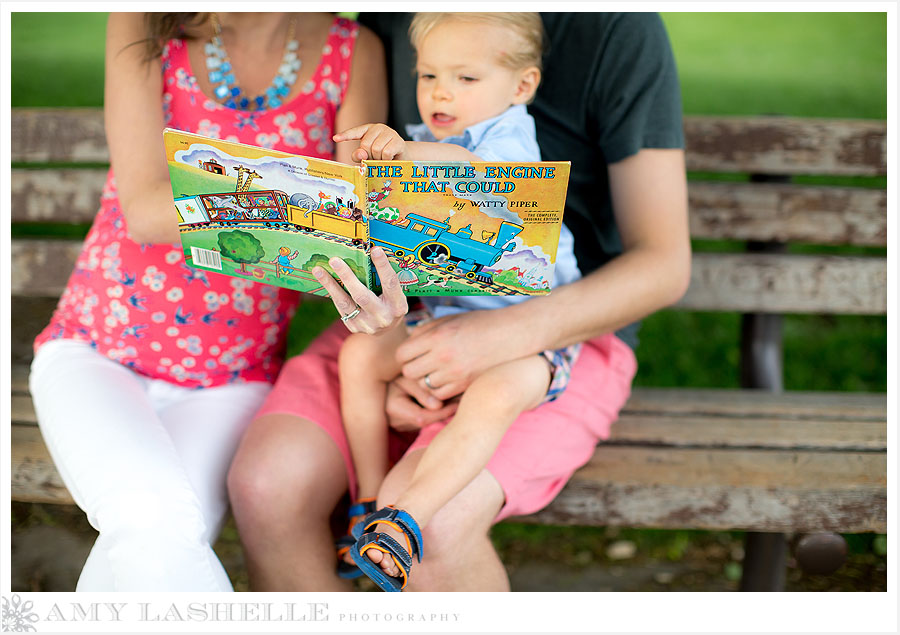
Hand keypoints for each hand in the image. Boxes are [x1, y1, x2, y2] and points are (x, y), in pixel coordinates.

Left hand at [312, 246, 406, 333]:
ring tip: (318, 270)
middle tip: (334, 260)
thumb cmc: (390, 303)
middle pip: (362, 295)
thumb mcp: (394, 294)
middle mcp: (383, 317)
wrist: (386, 329)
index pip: (390, 283)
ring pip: (345, 302)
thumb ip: (384, 280)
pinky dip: (333, 292)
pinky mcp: (354, 327)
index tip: (375, 249)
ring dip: (330, 285)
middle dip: (347, 276)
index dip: (383, 266)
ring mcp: (367, 324)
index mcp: (398, 305)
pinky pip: (341, 308)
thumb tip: (368, 253)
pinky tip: (324, 280)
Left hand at [333, 123, 406, 161]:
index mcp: (368, 130)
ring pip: (376, 149)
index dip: (345, 136)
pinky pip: (386, 153)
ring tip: (384, 158)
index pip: (355, 132)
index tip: (335, 139)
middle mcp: (378, 128)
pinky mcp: (398, 140)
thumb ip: (359, 156)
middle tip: (376, 158)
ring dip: (379, 159)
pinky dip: (387, 160)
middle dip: (369, 156)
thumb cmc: (383, 156)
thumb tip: (361, 153)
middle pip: (365, 145)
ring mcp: (389, 132)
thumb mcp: (368, 156)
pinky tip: (391, 158)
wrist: (403, 158)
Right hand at [385, 376, 458, 432]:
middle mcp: (394, 420)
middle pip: (425, 423)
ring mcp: (398, 423)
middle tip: (461, 402)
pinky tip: (444, 403)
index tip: (456, 404)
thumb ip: (420, 391)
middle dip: (443, 414)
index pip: (422, 417)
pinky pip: (420, 421)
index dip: (441, 413)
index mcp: (393, 407)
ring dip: (439, 414)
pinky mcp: (402, 423)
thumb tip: (438, 405)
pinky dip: (432, 414)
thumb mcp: (406, 378)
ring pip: (424, 424)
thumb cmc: (392, 373)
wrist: (376, 376)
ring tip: (456, 401)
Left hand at [396, 309, 525, 400]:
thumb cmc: (479, 324)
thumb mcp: (450, 319)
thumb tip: (408, 342)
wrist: (511, 334)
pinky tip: (447, 379)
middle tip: (423, 363)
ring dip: (426, 380)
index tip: (413, 353)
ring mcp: (455, 373)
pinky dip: (439, 390)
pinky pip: (439, 395)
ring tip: (436, 371)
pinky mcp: (465, 385)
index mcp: (437, 336)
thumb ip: (425, 330)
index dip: (405, 354)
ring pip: (423, 386)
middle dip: (412, 368)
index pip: (402, 354)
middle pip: (409, 372)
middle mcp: (443, 355)